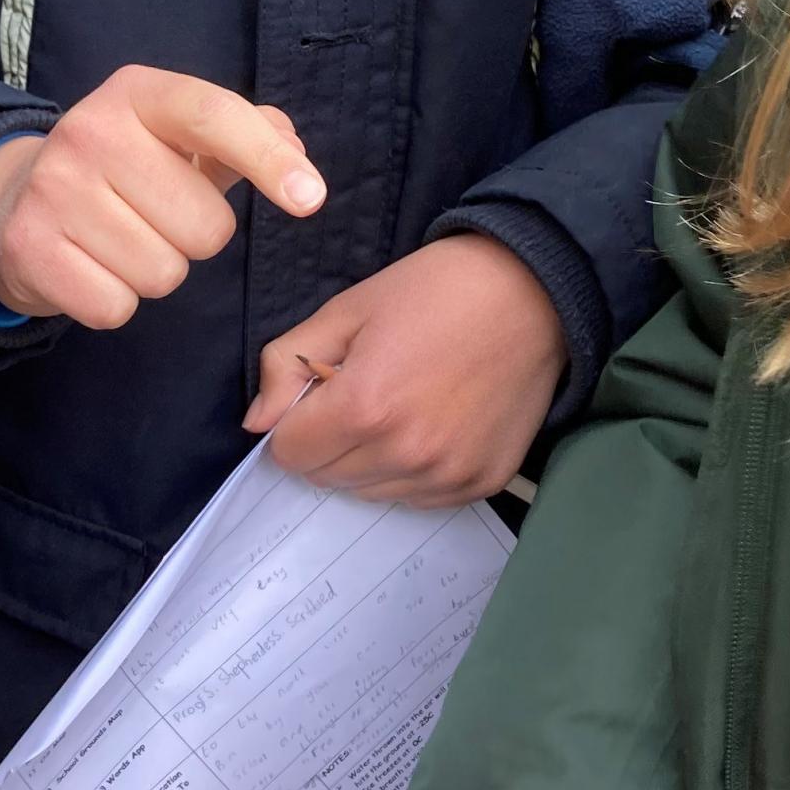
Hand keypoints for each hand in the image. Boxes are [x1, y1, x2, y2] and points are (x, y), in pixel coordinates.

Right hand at [0, 65, 324, 326]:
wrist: (11, 202)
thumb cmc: (121, 171)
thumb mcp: (177, 136)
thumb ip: (246, 134)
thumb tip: (293, 149)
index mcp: (135, 93)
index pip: (214, 116)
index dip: (268, 159)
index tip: (310, 199)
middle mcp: (89, 131)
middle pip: (205, 225)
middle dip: (196, 238)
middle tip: (154, 218)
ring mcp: (53, 190)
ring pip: (164, 272)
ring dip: (156, 270)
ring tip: (120, 242)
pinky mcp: (29, 248)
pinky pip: (116, 307)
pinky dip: (115, 301)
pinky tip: (91, 268)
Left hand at [244, 237, 565, 503]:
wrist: (533, 293)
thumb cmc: (434, 291)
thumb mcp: (347, 310)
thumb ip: (288, 364)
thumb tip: (257, 422)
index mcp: (363, 407)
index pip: (289, 454)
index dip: (294, 423)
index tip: (318, 396)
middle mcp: (404, 453)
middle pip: (326, 478)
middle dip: (327, 441)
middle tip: (362, 393)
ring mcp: (445, 474)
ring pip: (370, 492)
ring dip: (369, 459)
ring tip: (401, 405)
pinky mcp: (479, 483)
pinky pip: (418, 498)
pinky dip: (411, 470)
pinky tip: (432, 422)